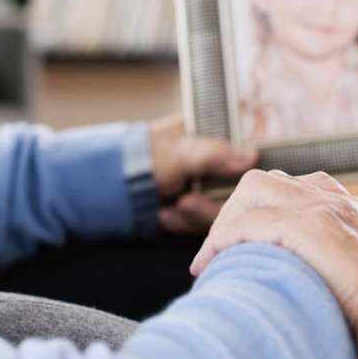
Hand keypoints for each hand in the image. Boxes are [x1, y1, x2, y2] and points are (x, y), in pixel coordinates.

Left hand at [148, 115, 256, 233]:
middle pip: (237, 188)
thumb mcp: (179, 153)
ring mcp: (203, 187)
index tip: (241, 182)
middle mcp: (212, 163)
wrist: (106, 187)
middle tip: (186, 203)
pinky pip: (200, 223)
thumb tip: (251, 156)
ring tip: (170, 210)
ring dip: (194, 215)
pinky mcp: (192, 210)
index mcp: (210, 136)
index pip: (244, 150)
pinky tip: (163, 216)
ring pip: (221, 210)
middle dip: (211, 203)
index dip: (246, 168)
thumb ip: (213, 154)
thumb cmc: (141, 158)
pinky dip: (181, 222)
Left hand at [191, 169, 357, 353]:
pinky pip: (249, 223)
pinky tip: (208, 265)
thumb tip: (324, 287)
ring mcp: (325, 208)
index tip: (246, 243)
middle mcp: (338, 201)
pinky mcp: (310, 226)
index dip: (263, 211)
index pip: (297, 189)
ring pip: (254, 189)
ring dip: (226, 221)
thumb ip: (350, 268)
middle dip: (237, 210)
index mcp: (353, 211)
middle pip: (269, 181)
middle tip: (221, 250)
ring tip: (213, 256)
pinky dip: (221, 241)